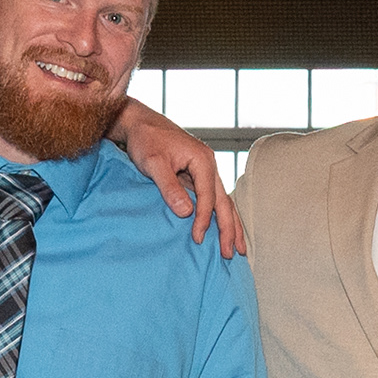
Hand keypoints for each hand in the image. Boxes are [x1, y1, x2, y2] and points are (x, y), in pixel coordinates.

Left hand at [110, 99, 241, 255]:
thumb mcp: (153, 162)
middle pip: (223, 201)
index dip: (204, 219)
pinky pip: (213, 200)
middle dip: (228, 228)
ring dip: (230, 226)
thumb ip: (169, 186)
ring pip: (222, 202)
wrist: (140, 124)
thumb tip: (186, 212)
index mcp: (202, 160)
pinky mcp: (197, 177)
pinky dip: (220, 217)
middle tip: (230, 253)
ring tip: (237, 249)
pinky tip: (224, 232)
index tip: (197, 239)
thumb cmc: (145, 140)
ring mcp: (205, 171)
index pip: (208, 195)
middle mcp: (209, 165)